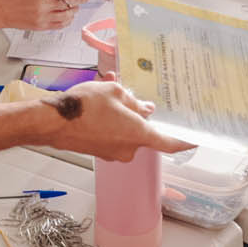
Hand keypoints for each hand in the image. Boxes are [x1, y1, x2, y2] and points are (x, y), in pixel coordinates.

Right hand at [0, 0, 88, 31]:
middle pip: (70, 2)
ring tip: (74, 8)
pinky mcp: (41, 27)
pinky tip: (67, 17)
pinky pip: (59, 25)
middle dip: (80, 0)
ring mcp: (42, 17)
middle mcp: (43, 4)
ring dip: (73, 11)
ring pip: (67, 15)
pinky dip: (66, 21)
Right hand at [47, 80, 193, 160]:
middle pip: (143, 132)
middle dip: (137, 114)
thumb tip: (143, 108)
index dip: (184, 141)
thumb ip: (133, 101)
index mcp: (138, 134)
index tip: (195, 140)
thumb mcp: (114, 93)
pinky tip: (97, 106)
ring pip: (126, 132)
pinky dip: (108, 122)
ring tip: (106, 96)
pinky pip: (112, 135)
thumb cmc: (82, 108)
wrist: (52, 123)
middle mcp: (128, 148)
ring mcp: (113, 153)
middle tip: (129, 97)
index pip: (170, 143)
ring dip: (120, 116)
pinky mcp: (99, 151)